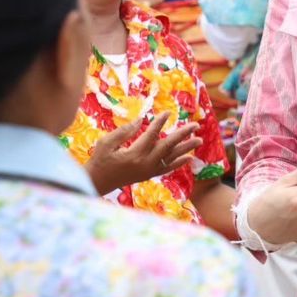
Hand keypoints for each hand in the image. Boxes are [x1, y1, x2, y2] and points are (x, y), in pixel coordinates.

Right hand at [85, 113, 201, 193]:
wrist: (97, 183)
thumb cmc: (99, 160)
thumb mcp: (107, 143)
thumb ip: (124, 132)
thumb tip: (140, 120)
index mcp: (134, 154)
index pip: (152, 135)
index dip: (160, 122)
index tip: (168, 113)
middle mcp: (145, 163)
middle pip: (168, 146)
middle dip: (183, 134)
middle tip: (196, 125)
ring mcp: (148, 171)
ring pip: (171, 158)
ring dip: (186, 148)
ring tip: (199, 140)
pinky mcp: (148, 175)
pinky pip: (167, 168)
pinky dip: (178, 163)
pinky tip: (189, 157)